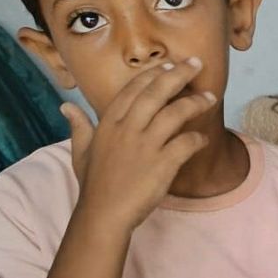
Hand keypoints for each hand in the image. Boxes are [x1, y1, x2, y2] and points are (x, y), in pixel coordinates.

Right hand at [63, 58, 215, 231]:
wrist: (104, 214)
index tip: (170, 65)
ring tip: (210, 96)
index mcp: (108, 122)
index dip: (153, 74)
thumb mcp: (81, 151)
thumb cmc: (94, 184)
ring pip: (174, 113)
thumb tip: (67, 106)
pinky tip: (204, 138)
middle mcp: (127, 129)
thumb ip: (79, 126)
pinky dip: (197, 138)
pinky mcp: (161, 164)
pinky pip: (185, 144)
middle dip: (178, 75)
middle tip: (196, 64)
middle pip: (156, 92)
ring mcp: (145, 146)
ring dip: (195, 102)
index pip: (133, 89)